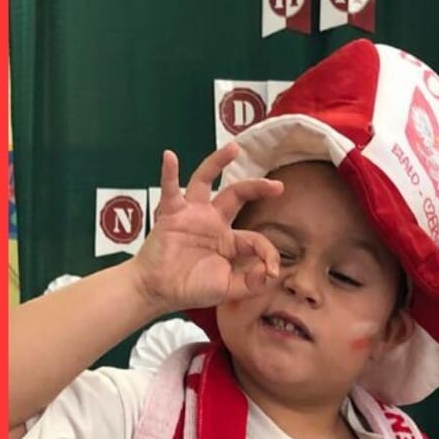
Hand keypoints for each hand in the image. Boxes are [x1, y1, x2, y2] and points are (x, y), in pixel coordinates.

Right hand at [134, 144, 284, 315]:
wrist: (160, 291)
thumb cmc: (194, 288)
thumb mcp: (230, 288)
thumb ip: (253, 282)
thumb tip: (272, 272)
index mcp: (231, 241)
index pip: (257, 239)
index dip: (269, 254)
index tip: (271, 271)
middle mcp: (213, 222)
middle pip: (237, 196)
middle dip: (257, 188)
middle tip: (278, 185)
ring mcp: (192, 215)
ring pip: (205, 181)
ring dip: (218, 163)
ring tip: (233, 148)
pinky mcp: (171, 214)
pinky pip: (170, 190)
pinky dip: (169, 173)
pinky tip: (170, 156)